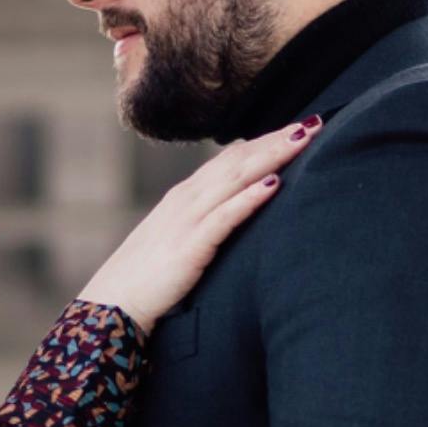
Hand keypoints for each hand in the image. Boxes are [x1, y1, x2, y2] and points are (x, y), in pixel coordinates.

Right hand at [77, 117, 314, 329]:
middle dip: (277, 140)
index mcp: (185, 196)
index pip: (231, 158)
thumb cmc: (147, 277)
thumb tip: (231, 214)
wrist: (112, 304)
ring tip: (303, 139)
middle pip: (239, 159)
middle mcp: (186, 199)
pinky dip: (249, 198)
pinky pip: (224, 217)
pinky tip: (273, 184)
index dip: (265, 141)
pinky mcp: (189, 247)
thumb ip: (202, 222)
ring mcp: (187, 220)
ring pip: (235, 178)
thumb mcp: (177, 238)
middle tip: (315, 122)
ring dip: (271, 156)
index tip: (299, 129)